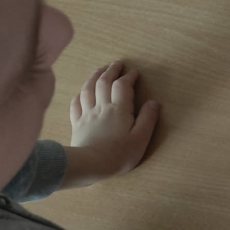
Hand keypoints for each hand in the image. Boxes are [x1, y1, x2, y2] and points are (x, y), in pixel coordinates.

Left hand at [65, 61, 158, 188]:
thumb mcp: (141, 138)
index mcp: (119, 109)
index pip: (123, 86)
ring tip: (99, 70)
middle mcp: (102, 107)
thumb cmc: (119, 154)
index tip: (134, 72)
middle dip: (111, 71)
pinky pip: (76, 104)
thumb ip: (148, 119)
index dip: (129, 77)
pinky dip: (80, 94)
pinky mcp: (77, 123)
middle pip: (104, 82)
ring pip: (88, 89)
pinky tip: (82, 92)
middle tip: (117, 63)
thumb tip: (154, 102)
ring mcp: (87, 114)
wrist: (90, 165)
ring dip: (94, 77)